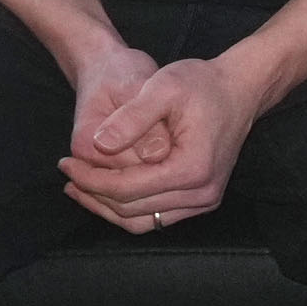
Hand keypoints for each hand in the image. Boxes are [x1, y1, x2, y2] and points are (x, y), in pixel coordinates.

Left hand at [61, 48, 258, 230]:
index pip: (127, 189)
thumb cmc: (203, 84)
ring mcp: (205, 201)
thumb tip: (98, 145)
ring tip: (79, 187)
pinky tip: (107, 191)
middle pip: (132, 210)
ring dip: (107, 208)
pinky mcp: (202, 200)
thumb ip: (131, 117)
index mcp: (193, 169)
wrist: (240, 90)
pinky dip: (128, 208)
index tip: (65, 163)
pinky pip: (157, 217)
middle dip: (93, 194)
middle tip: (67, 173)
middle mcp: (203, 194)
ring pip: (143, 221)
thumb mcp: (163, 86)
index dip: (90, 179)